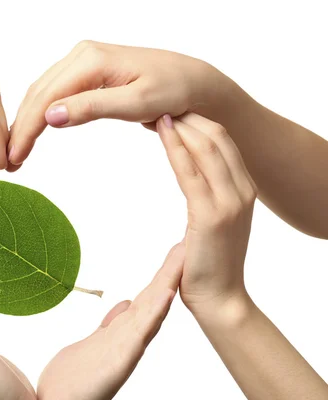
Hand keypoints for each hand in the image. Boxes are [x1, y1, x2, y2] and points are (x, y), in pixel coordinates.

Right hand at [7, 41, 231, 169]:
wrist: (193, 82)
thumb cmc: (173, 91)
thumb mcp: (136, 104)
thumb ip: (92, 107)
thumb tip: (50, 116)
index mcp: (90, 60)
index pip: (46, 98)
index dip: (26, 129)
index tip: (13, 157)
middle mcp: (82, 55)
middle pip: (38, 94)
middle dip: (20, 128)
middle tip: (8, 161)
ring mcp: (83, 62)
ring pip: (42, 93)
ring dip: (27, 122)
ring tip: (16, 152)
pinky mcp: (87, 73)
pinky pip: (55, 93)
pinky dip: (41, 114)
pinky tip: (34, 132)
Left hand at [37, 244, 184, 399]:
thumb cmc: (74, 381)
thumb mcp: (94, 342)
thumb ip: (111, 325)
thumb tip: (122, 306)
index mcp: (123, 331)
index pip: (148, 295)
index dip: (164, 272)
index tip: (178, 247)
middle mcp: (130, 337)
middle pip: (155, 296)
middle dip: (172, 268)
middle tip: (191, 240)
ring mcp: (127, 347)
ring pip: (153, 308)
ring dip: (168, 281)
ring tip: (184, 255)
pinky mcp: (121, 359)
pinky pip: (141, 331)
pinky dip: (155, 311)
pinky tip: (167, 293)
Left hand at [157, 113, 256, 314]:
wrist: (220, 300)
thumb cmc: (209, 263)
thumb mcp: (213, 221)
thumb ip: (207, 196)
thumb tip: (191, 180)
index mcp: (244, 189)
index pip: (223, 141)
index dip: (198, 120)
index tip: (173, 107)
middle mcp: (243, 189)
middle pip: (217, 136)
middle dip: (189, 114)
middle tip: (160, 99)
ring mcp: (230, 201)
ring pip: (207, 147)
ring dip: (181, 123)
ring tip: (157, 107)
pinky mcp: (210, 214)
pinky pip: (190, 171)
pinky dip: (175, 146)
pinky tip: (161, 130)